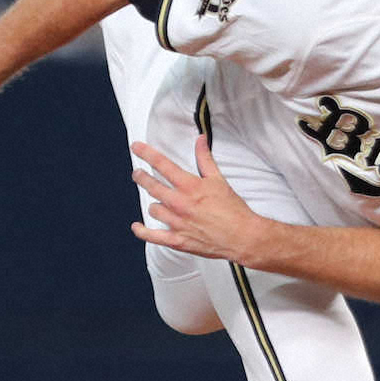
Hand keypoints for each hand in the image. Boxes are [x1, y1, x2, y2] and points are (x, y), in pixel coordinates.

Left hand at [130, 135, 264, 263]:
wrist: (242, 236)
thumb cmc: (233, 209)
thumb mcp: (218, 179)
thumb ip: (205, 159)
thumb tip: (200, 140)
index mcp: (189, 186)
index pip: (162, 164)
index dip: (146, 153)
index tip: (136, 147)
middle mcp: (179, 203)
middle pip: (151, 186)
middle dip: (141, 177)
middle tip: (137, 173)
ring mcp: (177, 223)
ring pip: (153, 209)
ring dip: (154, 203)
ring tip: (157, 200)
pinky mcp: (177, 240)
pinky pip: (153, 236)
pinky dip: (142, 231)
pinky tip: (137, 226)